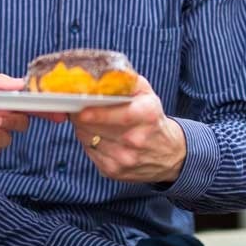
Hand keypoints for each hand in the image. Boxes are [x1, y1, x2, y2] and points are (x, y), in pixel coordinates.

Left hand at [70, 76, 186, 182]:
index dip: (96, 113)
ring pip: (87, 138)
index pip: (119, 115)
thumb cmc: (152, 119)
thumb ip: (126, 81)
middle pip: (96, 126)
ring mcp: (124, 158)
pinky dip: (88, 141)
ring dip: (82, 127)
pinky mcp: (113, 171)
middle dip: (81, 115)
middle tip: (76, 106)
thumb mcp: (148, 95)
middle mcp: (136, 139)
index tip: (80, 109)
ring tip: (88, 120)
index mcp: (147, 115)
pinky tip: (97, 136)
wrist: (169, 155)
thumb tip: (100, 74)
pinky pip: (89, 151)